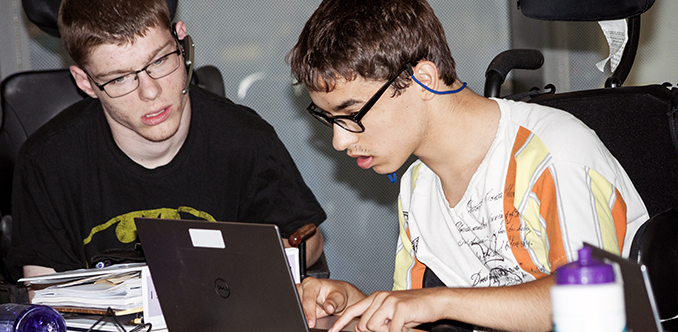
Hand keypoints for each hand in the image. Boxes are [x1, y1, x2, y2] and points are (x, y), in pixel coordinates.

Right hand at [296, 277, 365, 327]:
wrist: (336, 298)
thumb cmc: (337, 295)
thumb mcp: (339, 298)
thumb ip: (333, 302)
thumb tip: (329, 308)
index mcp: (312, 284)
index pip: (308, 300)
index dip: (309, 312)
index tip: (311, 323)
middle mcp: (302, 289)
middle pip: (299, 304)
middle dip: (303, 315)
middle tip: (310, 324)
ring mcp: (299, 297)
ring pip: (296, 309)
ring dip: (302, 317)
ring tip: (311, 323)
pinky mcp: (298, 305)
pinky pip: (298, 313)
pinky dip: (302, 319)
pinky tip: (309, 322)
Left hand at [330, 288, 448, 331]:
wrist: (435, 301)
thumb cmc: (415, 308)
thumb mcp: (392, 311)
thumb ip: (377, 316)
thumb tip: (363, 327)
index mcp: (376, 297)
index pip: (353, 310)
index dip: (341, 322)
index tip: (332, 331)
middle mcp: (380, 298)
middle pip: (364, 325)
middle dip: (376, 331)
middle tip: (393, 326)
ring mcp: (389, 302)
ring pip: (374, 327)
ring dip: (387, 331)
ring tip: (399, 324)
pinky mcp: (399, 308)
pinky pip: (390, 330)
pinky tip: (406, 326)